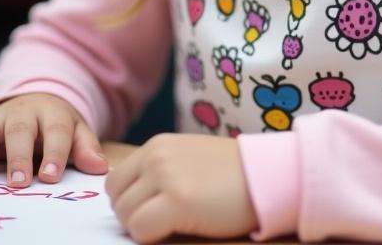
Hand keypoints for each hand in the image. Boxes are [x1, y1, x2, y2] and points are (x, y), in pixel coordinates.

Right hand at [0, 92, 106, 186]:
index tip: (52, 175)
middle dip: (19, 156)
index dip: (55, 152)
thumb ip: (86, 149)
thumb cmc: (56, 126)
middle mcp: (23, 111)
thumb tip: (101, 168)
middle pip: (20, 130)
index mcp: (52, 112)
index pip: (56, 130)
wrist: (34, 101)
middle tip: (19, 182)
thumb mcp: (76, 131)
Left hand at [106, 134, 256, 242]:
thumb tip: (130, 198)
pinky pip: (140, 230)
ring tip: (174, 222)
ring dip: (143, 227)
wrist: (265, 175)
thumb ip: (158, 170)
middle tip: (162, 220)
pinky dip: (153, 236)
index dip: (130, 201)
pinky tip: (180, 227)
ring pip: (125, 216)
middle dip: (133, 215)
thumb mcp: (187, 159)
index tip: (152, 209)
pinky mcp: (176, 201)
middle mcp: (156, 156)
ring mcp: (165, 176)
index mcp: (158, 145)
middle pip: (116, 198)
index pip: (116, 180)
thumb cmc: (230, 174)